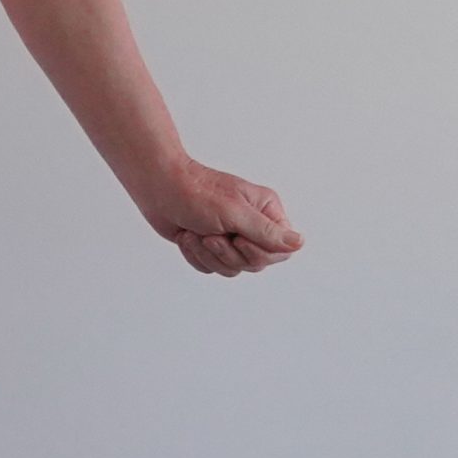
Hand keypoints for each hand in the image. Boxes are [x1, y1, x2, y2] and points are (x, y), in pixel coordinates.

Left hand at [134, 156, 303, 276]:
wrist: (158, 189)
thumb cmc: (196, 193)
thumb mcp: (235, 212)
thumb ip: (267, 231)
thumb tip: (299, 243)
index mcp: (266, 211)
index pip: (280, 250)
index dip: (259, 253)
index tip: (238, 238)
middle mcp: (252, 225)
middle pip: (255, 263)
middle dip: (228, 254)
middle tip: (211, 235)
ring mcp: (231, 237)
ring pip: (232, 268)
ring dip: (208, 254)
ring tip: (196, 233)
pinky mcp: (210, 246)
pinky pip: (210, 268)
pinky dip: (195, 256)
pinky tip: (187, 236)